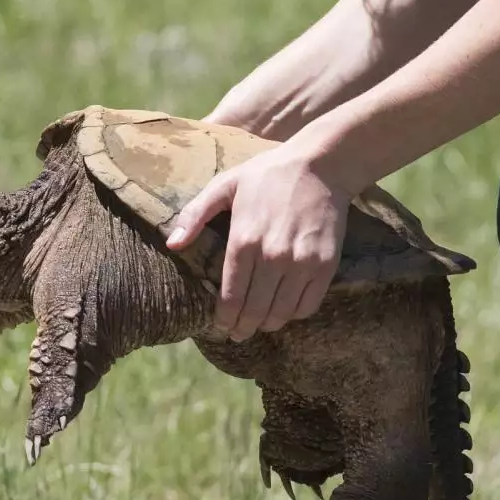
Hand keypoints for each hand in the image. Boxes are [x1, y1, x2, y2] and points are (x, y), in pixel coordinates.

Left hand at [165, 145, 351, 340]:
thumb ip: (195, 214)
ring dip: (267, 324)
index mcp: (244, 241)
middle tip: (237, 334)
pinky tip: (285, 309)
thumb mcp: (224, 186)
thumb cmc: (267, 175)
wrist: (322, 165)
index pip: (231, 298)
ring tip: (259, 324)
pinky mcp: (326, 265)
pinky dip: (294, 314)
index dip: (224, 319)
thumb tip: (172, 244)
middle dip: (243, 329)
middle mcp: (273, 257)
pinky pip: (308, 305)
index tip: (220, 327)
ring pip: (281, 314)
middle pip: (254, 312)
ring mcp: (302, 263)